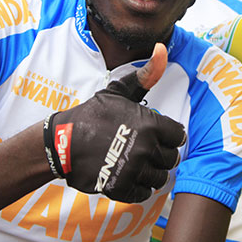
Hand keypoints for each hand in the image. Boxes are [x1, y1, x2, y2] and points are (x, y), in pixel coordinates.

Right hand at [44, 43, 185, 202]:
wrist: (62, 142)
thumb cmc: (94, 114)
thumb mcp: (119, 91)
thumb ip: (146, 75)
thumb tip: (162, 49)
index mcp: (150, 124)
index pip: (178, 135)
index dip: (167, 134)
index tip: (155, 134)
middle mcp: (145, 148)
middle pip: (171, 158)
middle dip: (160, 154)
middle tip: (144, 149)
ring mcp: (133, 170)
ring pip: (159, 178)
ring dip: (150, 171)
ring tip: (136, 162)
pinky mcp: (121, 188)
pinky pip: (144, 193)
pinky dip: (138, 187)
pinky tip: (127, 175)